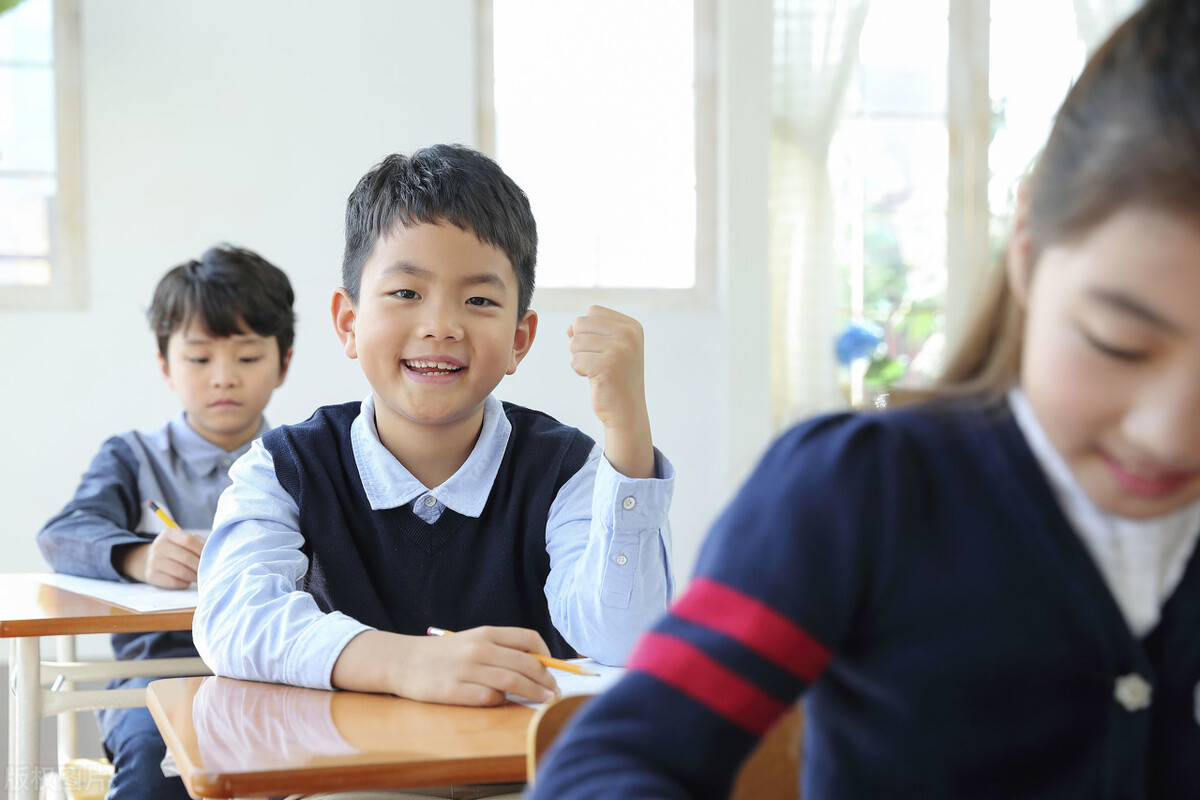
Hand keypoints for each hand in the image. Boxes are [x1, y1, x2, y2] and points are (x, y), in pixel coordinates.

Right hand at [120, 528, 205, 588]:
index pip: (189, 540)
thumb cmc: (176, 549)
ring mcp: (153, 561)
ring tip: (200, 577)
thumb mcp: (184, 540)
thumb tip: (216, 552)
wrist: (150, 560)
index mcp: (168, 534)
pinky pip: (173, 582)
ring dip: (194, 576)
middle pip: (185, 557)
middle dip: (200, 566)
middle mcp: (158, 546)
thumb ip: (199, 543)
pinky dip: (184, 583)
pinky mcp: (151, 575)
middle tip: (209, 571)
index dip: (203, 551)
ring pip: (180, 571)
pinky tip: (187, 581)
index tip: (213, 558)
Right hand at [332, 626, 560, 705]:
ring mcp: (466, 669)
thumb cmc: (445, 654)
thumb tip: (538, 665)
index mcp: (486, 633)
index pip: (528, 638)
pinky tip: (504, 702)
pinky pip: (488, 697)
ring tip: (545, 701)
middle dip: (547, 680)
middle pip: (526, 663)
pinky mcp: (453, 691)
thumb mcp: (473, 641)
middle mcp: (479, 648)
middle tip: (555, 692)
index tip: (553, 669)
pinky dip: (502, 700)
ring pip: (512, 681)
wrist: (404, 661)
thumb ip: (501, 649)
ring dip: (534, 693)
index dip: (547, 655)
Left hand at [568, 305, 654, 477]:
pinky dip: (579, 370)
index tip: (602, 350)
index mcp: (632, 326)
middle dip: (580, 344)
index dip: (587, 331)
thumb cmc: (615, 377)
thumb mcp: (611, 346)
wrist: (627, 411)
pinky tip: (595, 379)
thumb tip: (570, 327)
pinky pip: (574, 360)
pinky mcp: (606, 366)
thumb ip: (593, 330)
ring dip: (579, 358)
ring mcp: (619, 349)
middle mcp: (628, 334)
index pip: (592, 311)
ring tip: (597, 370)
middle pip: (580, 323)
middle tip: (597, 361)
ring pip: (574, 342)